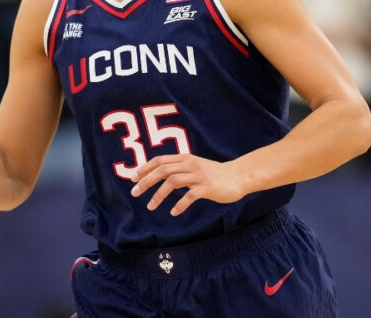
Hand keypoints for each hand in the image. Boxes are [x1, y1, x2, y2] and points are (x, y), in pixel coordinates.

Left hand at [129, 154, 245, 216]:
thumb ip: (178, 169)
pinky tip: (173, 212)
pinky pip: (189, 196)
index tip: (133, 179)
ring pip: (173, 182)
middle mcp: (190, 165)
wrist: (238, 176)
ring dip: (158, 195)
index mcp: (185, 159)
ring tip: (150, 206)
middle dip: (146, 181)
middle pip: (162, 170)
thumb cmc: (214, 173)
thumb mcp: (194, 166)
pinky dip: (179, 205)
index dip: (145, 169)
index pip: (159, 160)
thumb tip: (158, 176)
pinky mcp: (207, 188)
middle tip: (134, 193)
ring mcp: (199, 175)